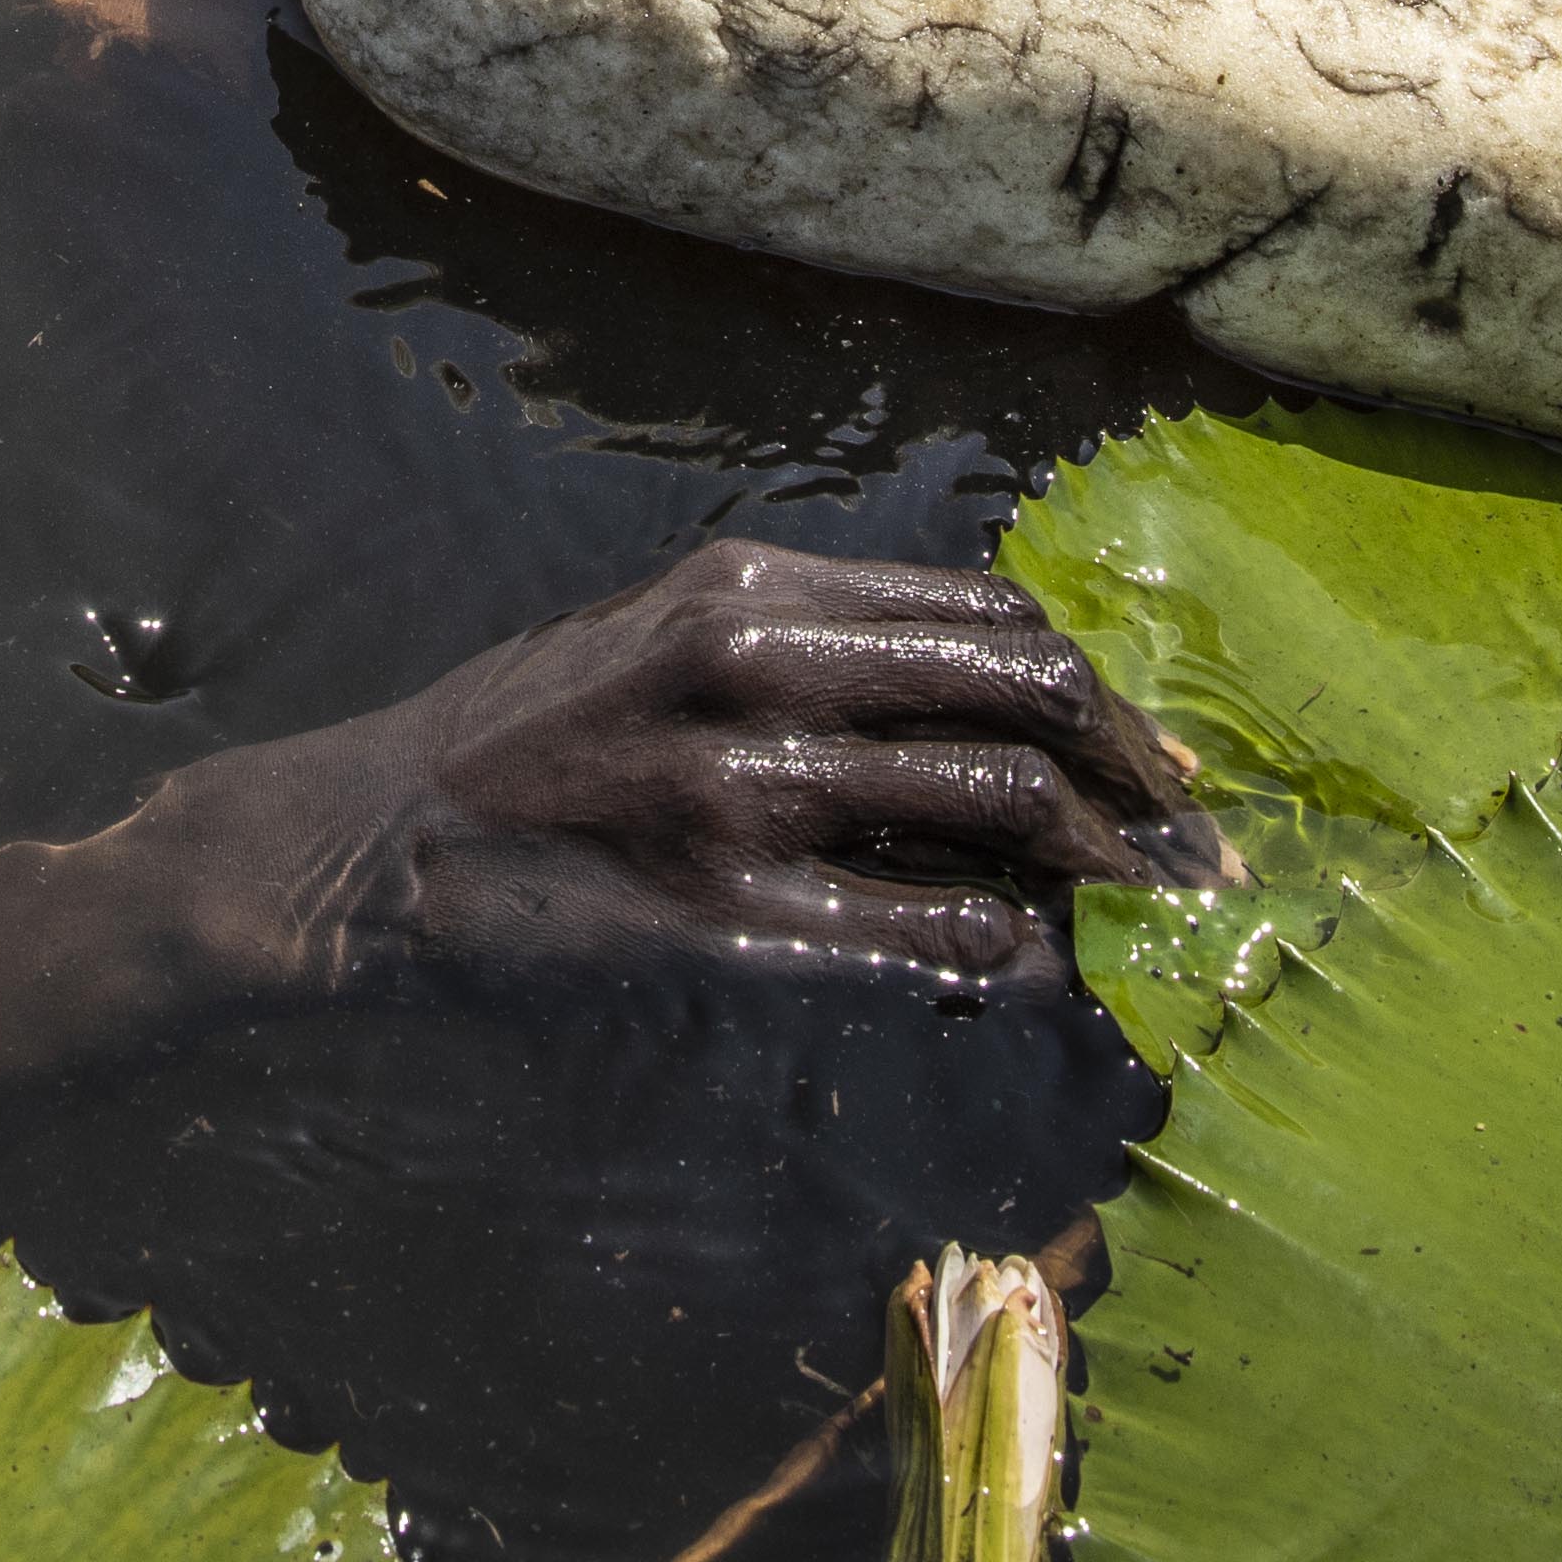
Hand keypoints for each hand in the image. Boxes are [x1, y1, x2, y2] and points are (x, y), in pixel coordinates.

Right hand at [163, 542, 1238, 1002]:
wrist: (366, 848)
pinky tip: (1036, 973)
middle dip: (1136, 770)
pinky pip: (924, 932)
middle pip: (1020, 686)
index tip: (1151, 753)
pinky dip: (1010, 951)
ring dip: (1098, 866)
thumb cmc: (521, 745)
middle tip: (1195, 842)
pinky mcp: (721, 921)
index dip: (1094, 683)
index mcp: (743, 589)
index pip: (985, 609)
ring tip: (1145, 914)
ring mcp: (738, 797)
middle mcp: (752, 668)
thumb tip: (974, 703)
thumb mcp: (654, 639)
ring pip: (995, 804)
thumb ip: (799, 650)